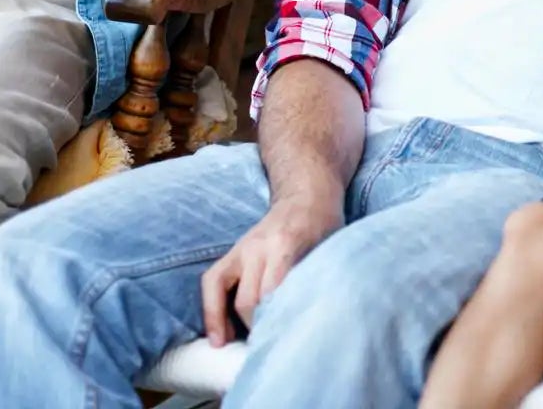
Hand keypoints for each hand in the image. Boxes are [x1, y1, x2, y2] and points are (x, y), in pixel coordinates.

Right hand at [200, 197, 342, 344]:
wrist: (307, 194)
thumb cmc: (324, 224)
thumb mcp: (331, 247)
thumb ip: (319, 277)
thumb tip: (314, 318)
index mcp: (287, 244)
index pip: (272, 291)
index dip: (273, 319)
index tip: (281, 340)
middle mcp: (259, 246)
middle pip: (249, 298)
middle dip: (256, 328)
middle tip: (268, 348)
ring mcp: (243, 248)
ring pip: (223, 291)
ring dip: (226, 322)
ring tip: (229, 346)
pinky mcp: (233, 252)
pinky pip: (211, 281)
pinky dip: (210, 309)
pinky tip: (217, 334)